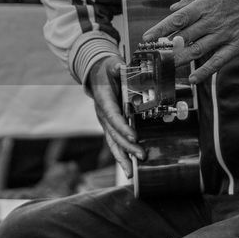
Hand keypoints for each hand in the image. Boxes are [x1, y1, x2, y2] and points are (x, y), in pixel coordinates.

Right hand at [85, 56, 144, 177]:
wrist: (96, 74)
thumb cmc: (106, 70)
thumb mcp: (111, 65)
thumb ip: (115, 67)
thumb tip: (121, 66)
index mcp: (104, 101)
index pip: (113, 116)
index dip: (123, 127)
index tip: (134, 136)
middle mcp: (102, 115)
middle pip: (114, 134)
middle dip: (128, 146)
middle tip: (142, 155)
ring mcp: (105, 123)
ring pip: (112, 143)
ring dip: (122, 158)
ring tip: (131, 172)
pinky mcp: (110, 127)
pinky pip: (115, 143)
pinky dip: (121, 156)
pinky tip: (129, 169)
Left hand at [143, 0, 238, 84]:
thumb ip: (192, 0)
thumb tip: (172, 8)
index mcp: (204, 6)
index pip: (177, 19)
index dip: (161, 29)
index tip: (147, 39)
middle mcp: (211, 21)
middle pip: (183, 37)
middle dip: (167, 48)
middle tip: (154, 56)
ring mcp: (224, 35)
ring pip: (197, 50)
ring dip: (180, 60)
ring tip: (166, 66)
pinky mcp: (237, 46)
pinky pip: (218, 61)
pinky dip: (204, 72)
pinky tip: (193, 79)